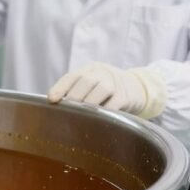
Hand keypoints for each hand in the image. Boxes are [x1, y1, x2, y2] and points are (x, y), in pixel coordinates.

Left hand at [47, 62, 165, 117]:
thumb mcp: (93, 83)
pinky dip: (105, 112)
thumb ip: (78, 91)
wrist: (138, 87)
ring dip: (89, 104)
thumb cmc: (108, 89)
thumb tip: (57, 107)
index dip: (60, 87)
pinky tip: (98, 120)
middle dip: (74, 97)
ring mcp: (115, 83)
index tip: (52, 99)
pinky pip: (114, 104)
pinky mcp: (125, 96)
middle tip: (67, 112)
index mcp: (90, 69)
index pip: (72, 76)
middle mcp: (102, 72)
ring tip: (81, 116)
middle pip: (85, 81)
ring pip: (100, 90)